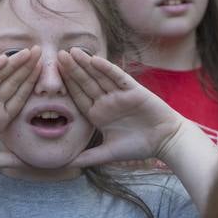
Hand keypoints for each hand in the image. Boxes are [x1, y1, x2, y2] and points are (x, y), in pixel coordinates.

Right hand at [0, 47, 39, 173]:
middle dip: (26, 68)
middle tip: (41, 51)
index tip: (44, 70)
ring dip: (13, 64)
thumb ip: (9, 160)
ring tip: (29, 51)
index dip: (31, 83)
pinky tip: (4, 59)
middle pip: (12, 83)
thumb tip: (28, 164)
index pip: (19, 97)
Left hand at [60, 49, 184, 165]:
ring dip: (86, 64)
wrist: (165, 141)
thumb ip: (88, 157)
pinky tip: (95, 60)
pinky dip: (107, 69)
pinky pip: (118, 77)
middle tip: (58, 55)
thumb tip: (66, 166)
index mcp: (99, 114)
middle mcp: (107, 101)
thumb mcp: (108, 153)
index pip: (79, 97)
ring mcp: (119, 95)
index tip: (51, 75)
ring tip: (73, 51)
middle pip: (86, 83)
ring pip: (99, 77)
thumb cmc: (138, 146)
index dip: (66, 85)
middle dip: (72, 70)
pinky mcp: (134, 91)